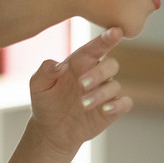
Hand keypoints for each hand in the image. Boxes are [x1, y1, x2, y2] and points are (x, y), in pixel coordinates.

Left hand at [27, 27, 132, 158]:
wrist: (52, 131)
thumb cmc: (46, 103)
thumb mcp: (38, 86)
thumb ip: (45, 71)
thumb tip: (61, 65)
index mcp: (80, 64)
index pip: (96, 48)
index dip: (107, 39)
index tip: (115, 31)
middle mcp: (97, 75)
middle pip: (111, 64)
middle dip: (99, 73)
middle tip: (81, 85)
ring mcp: (106, 92)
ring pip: (115, 85)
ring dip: (100, 94)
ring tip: (83, 104)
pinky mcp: (113, 109)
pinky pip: (125, 102)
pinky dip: (118, 105)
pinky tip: (106, 109)